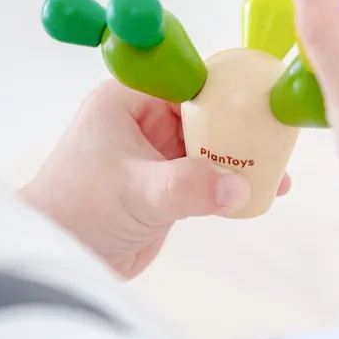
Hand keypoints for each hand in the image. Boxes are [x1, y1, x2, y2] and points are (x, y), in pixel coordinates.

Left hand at [20, 81, 291, 278]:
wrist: (58, 257)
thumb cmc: (76, 211)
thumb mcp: (136, 192)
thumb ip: (187, 187)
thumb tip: (239, 186)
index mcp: (128, 100)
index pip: (188, 80)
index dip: (226, 88)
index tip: (264, 99)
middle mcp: (143, 120)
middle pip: (205, 113)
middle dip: (241, 128)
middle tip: (280, 140)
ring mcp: (156, 154)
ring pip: (210, 146)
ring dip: (240, 158)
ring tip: (278, 171)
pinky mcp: (165, 186)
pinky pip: (206, 176)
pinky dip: (230, 183)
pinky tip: (260, 193)